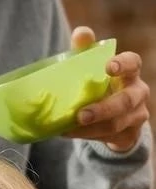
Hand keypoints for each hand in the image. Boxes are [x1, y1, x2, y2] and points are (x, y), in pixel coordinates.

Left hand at [64, 27, 149, 151]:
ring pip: (115, 124)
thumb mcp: (94, 69)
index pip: (133, 63)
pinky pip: (107, 138)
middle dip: (103, 109)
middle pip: (125, 101)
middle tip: (81, 115)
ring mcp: (134, 116)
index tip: (109, 66)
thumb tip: (81, 34)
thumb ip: (87, 51)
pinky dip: (86, 136)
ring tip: (69, 127)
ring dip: (90, 128)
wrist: (114, 119)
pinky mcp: (126, 135)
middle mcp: (137, 94)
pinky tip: (68, 133)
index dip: (123, 64)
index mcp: (130, 73)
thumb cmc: (102, 87)